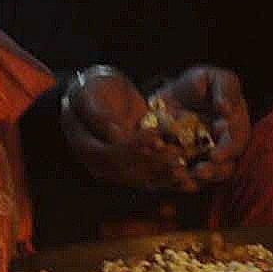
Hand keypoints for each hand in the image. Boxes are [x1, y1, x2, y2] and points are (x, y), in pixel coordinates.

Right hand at [58, 64, 244, 191]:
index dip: (133, 148)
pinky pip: (153, 181)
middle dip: (155, 164)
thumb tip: (115, 133)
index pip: (110, 155)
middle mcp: (100, 166)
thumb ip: (99, 114)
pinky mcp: (136, 172)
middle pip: (129, 172)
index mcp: (85, 147)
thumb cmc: (94, 90)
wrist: (102, 97)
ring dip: (165, 175)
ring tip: (185, 163)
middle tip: (178, 155)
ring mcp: (119, 172)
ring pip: (143, 180)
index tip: (155, 136)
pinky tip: (188, 173)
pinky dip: (170, 179)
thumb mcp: (91, 94)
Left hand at [149, 66, 250, 184]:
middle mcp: (224, 147)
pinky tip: (174, 179)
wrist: (170, 94)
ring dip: (199, 180)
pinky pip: (190, 181)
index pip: (237, 142)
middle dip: (214, 171)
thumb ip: (225, 88)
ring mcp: (207, 159)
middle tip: (200, 171)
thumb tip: (227, 109)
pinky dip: (184, 183)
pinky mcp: (189, 165)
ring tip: (186, 177)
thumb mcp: (211, 77)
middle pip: (226, 167)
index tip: (215, 153)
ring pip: (210, 177)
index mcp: (235, 127)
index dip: (228, 149)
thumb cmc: (198, 84)